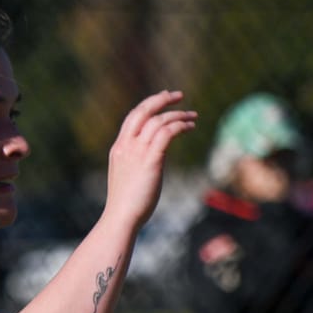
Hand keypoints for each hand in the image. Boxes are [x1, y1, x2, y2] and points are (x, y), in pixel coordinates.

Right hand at [106, 90, 195, 226]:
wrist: (121, 217)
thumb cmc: (126, 204)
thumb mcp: (128, 177)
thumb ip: (137, 163)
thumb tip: (153, 160)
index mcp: (119, 148)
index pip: (133, 117)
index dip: (148, 105)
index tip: (162, 99)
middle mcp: (126, 146)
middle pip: (143, 110)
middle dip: (161, 99)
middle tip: (178, 95)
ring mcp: (137, 152)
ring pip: (158, 121)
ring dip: (178, 115)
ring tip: (193, 117)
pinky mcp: (151, 160)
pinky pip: (167, 133)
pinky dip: (180, 126)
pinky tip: (190, 128)